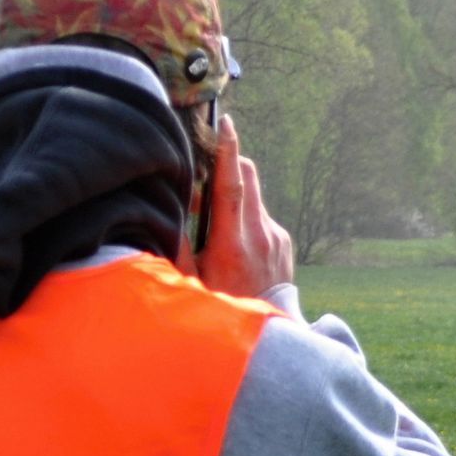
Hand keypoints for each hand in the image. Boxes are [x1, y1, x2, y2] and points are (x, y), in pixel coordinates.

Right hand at [178, 114, 293, 301]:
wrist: (267, 331)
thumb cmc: (221, 307)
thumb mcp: (192, 282)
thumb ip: (180, 247)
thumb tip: (172, 213)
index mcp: (231, 244)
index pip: (231, 187)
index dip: (227, 152)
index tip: (225, 124)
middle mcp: (258, 234)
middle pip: (247, 177)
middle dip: (230, 163)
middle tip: (209, 171)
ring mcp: (275, 236)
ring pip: (253, 197)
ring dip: (234, 197)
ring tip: (216, 224)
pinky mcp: (283, 241)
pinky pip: (261, 217)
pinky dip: (244, 219)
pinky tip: (234, 246)